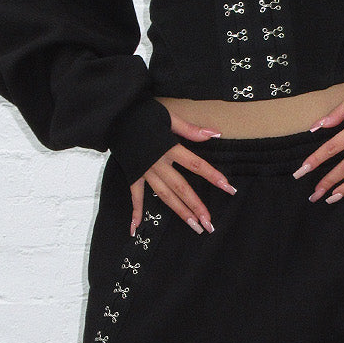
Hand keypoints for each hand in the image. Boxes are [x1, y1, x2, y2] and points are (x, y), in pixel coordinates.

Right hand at [129, 113, 236, 235]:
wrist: (114, 116)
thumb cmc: (143, 114)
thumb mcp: (169, 117)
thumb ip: (191, 129)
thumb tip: (215, 133)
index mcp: (169, 148)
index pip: (196, 165)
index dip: (213, 176)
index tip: (229, 188)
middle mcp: (158, 164)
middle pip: (181, 188)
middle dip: (196, 206)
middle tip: (209, 224)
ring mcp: (145, 171)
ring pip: (164, 195)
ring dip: (179, 212)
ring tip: (194, 226)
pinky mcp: (133, 174)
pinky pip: (135, 195)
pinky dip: (136, 211)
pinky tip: (135, 228)